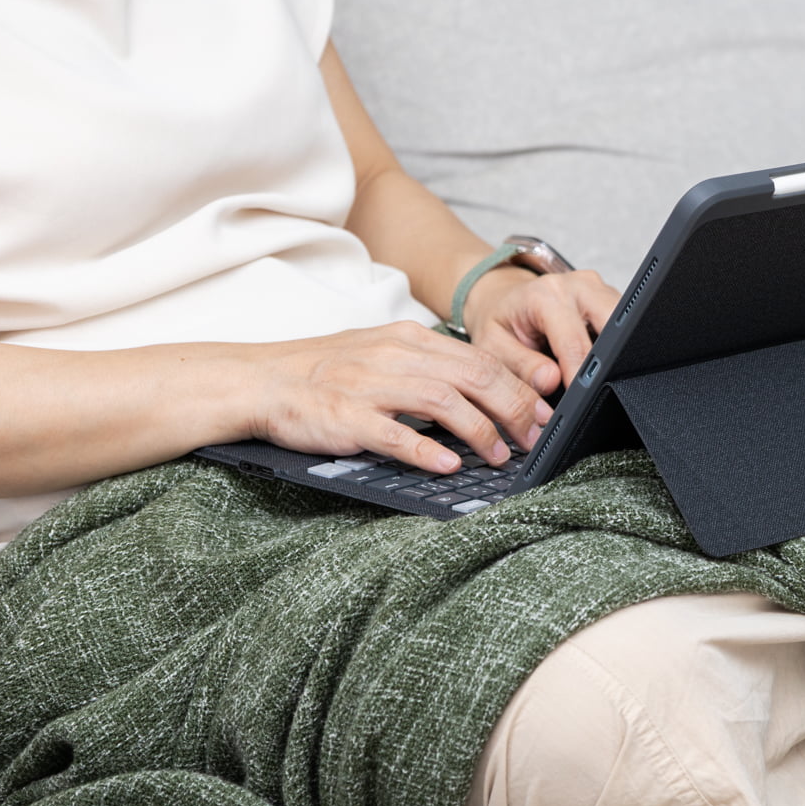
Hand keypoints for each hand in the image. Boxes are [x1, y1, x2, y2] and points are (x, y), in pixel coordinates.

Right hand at [249, 321, 553, 473]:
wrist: (261, 380)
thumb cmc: (325, 372)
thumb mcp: (382, 355)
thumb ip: (429, 367)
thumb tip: (482, 390)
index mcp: (407, 339)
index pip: (479, 358)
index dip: (518, 386)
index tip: (543, 412)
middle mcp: (394, 356)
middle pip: (472, 376)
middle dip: (513, 407)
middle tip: (533, 437)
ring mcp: (369, 386)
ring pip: (443, 401)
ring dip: (479, 431)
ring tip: (499, 456)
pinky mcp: (346, 418)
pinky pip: (395, 434)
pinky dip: (427, 450)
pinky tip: (449, 466)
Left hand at [461, 266, 622, 393]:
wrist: (503, 301)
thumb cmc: (499, 325)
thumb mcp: (494, 348)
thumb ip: (520, 366)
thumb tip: (551, 381)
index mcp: (545, 295)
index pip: (574, 343)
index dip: (579, 376)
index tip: (579, 401)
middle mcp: (575, 286)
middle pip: (610, 326)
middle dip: (607, 362)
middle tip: (594, 391)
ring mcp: (597, 288)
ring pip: (624, 324)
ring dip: (615, 353)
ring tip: (596, 376)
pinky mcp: (608, 297)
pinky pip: (625, 324)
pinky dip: (618, 346)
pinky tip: (601, 361)